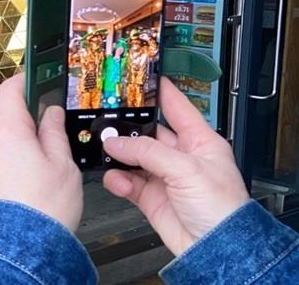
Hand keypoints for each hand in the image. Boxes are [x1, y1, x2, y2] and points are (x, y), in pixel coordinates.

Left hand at [0, 74, 82, 230]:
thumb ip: (54, 132)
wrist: (19, 246)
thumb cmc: (44, 207)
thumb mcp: (62, 163)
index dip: (25, 79)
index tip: (40, 76)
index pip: (10, 90)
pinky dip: (18, 160)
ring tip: (49, 167)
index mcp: (9, 131)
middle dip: (33, 121)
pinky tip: (35, 179)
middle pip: (10, 117)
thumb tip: (50, 113)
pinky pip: (2, 157)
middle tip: (56, 135)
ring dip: (26, 144)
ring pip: (7, 139)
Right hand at [103, 78, 249, 255]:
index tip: (140, 78)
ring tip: (106, 151)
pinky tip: (118, 180)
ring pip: (133, 157)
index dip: (159, 91)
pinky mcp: (151, 197)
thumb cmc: (222, 208)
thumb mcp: (186, 169)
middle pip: (148, 132)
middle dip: (127, 128)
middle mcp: (181, 157)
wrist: (214, 248)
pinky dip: (119, 180)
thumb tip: (115, 143)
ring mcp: (165, 177)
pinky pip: (127, 182)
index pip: (177, 107)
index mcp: (200, 141)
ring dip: (119, 156)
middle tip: (106, 121)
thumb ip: (147, 152)